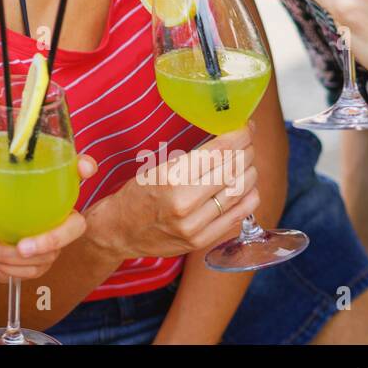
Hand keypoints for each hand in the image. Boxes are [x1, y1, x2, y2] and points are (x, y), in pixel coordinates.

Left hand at [0, 154, 96, 282]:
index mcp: (39, 187)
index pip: (71, 173)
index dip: (84, 168)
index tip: (85, 168)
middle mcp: (52, 213)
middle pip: (75, 225)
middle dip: (55, 237)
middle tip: (24, 245)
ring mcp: (49, 240)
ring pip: (50, 253)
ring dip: (15, 256)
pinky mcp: (40, 262)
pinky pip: (34, 269)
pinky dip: (10, 266)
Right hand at [87, 125, 258, 259]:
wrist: (119, 231)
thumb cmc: (136, 195)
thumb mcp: (157, 168)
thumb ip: (192, 158)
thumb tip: (226, 140)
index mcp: (171, 177)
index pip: (219, 151)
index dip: (239, 136)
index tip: (245, 127)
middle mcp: (185, 202)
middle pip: (233, 169)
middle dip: (246, 151)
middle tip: (247, 142)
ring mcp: (195, 225)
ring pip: (240, 191)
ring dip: (249, 172)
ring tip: (247, 162)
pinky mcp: (202, 241)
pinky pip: (239, 214)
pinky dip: (249, 196)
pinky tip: (246, 186)